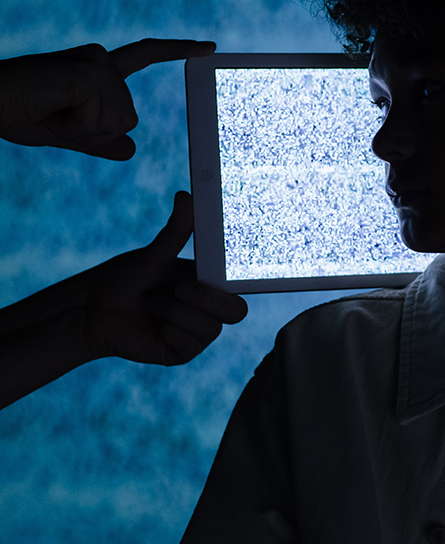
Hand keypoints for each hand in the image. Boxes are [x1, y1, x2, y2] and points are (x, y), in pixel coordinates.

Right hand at [0, 38, 214, 159]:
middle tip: (53, 114)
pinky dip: (75, 127)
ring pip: (115, 124)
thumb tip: (132, 150)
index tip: (210, 47)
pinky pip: (99, 122)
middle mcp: (101, 59)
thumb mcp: (66, 134)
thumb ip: (99, 140)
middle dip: (91, 132)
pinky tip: (51, 106)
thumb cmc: (17, 113)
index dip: (178, 50)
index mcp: (97, 69)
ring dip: (80, 130)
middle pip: (127, 120)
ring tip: (49, 108)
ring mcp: (96, 63)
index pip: (146, 55)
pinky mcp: (88, 74)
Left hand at [74, 190, 246, 365]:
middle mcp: (209, 309)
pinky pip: (190, 344)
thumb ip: (176, 231)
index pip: (241, 284)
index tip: (231, 274)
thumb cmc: (125, 279)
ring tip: (152, 304)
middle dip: (207, 298)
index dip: (245, 282)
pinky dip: (169, 331)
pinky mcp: (183, 351)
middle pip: (236, 310)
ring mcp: (198, 332)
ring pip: (209, 327)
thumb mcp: (153, 255)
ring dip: (175, 312)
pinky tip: (153, 324)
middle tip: (180, 288)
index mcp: (210, 282)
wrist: (94, 310)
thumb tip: (186, 196)